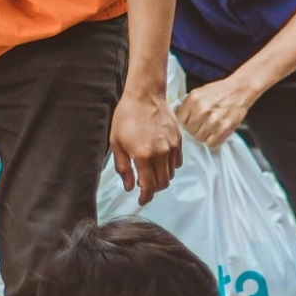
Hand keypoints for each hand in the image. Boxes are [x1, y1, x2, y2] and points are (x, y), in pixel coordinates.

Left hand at [110, 91, 182, 205]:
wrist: (145, 95)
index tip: (142, 200)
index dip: (145, 196)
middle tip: (145, 187)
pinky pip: (177, 162)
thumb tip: (130, 186)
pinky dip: (170, 166)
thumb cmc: (127, 116)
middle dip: (153, 189)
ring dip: (161, 178)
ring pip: (171, 174)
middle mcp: (160, 154)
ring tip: (151, 172)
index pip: (149, 185)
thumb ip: (124, 168)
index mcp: (143, 156)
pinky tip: (160, 161)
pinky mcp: (178, 141)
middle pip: (162, 183)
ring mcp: (172, 147)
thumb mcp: (116, 143)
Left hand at [174, 75, 256, 148]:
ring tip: (209, 128)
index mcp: (193, 99)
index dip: (185, 122)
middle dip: (194, 129)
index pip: (179, 120)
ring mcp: (213, 120)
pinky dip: (213, 140)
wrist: (239, 90)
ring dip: (203, 135)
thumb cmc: (219, 91)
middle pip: (189, 130)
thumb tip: (178, 119)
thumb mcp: (198, 93)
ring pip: (199, 138)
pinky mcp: (224, 128)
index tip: (189, 121)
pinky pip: (211, 143)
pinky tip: (216, 132)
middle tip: (202, 124)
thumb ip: (187, 105)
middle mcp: (202, 109)